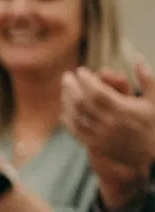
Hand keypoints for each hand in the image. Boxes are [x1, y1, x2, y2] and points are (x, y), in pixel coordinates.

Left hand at [64, 63, 154, 206]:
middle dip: (71, 87)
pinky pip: (76, 131)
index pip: (97, 93)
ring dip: (67, 101)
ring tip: (65, 90)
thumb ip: (146, 78)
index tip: (80, 70)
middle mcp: (110, 124)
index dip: (85, 80)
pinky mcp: (96, 146)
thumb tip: (137, 57)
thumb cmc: (154, 123)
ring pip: (76, 116)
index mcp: (124, 111)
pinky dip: (68, 119)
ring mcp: (101, 136)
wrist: (153, 154)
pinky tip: (65, 109)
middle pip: (82, 103)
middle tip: (66, 76)